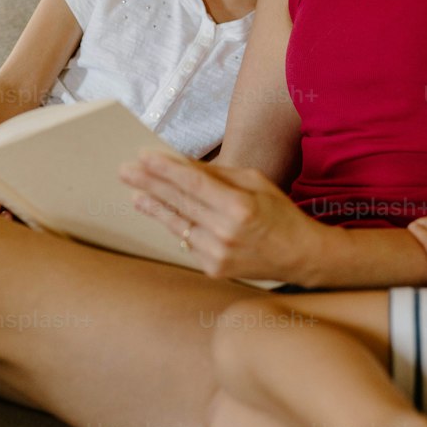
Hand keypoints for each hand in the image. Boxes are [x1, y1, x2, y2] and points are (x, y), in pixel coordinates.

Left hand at [119, 152, 321, 281]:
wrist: (301, 256)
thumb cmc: (280, 213)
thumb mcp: (256, 182)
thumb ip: (218, 175)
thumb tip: (183, 166)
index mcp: (239, 207)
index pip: (193, 185)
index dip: (166, 170)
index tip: (144, 157)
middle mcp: (225, 233)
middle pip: (179, 203)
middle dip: (150, 184)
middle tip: (126, 170)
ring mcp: (218, 255)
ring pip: (178, 225)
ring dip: (154, 207)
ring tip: (135, 194)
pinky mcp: (214, 269)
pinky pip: (189, 242)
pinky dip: (176, 226)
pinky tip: (161, 213)